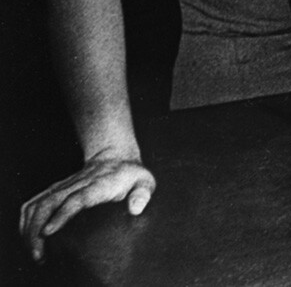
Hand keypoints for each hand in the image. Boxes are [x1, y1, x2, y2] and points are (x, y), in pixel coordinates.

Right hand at [20, 151, 154, 261]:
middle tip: (38, 253)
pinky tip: (26, 235)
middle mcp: (77, 184)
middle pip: (50, 203)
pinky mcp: (56, 190)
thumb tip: (136, 209)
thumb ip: (142, 194)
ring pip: (39, 203)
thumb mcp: (144, 182)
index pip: (77, 199)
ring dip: (29, 226)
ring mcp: (64, 186)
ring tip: (33, 250)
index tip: (48, 231)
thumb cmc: (130, 174)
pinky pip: (35, 202)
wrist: (115, 155)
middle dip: (38, 228)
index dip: (61, 215)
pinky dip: (26, 219)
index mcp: (99, 185)